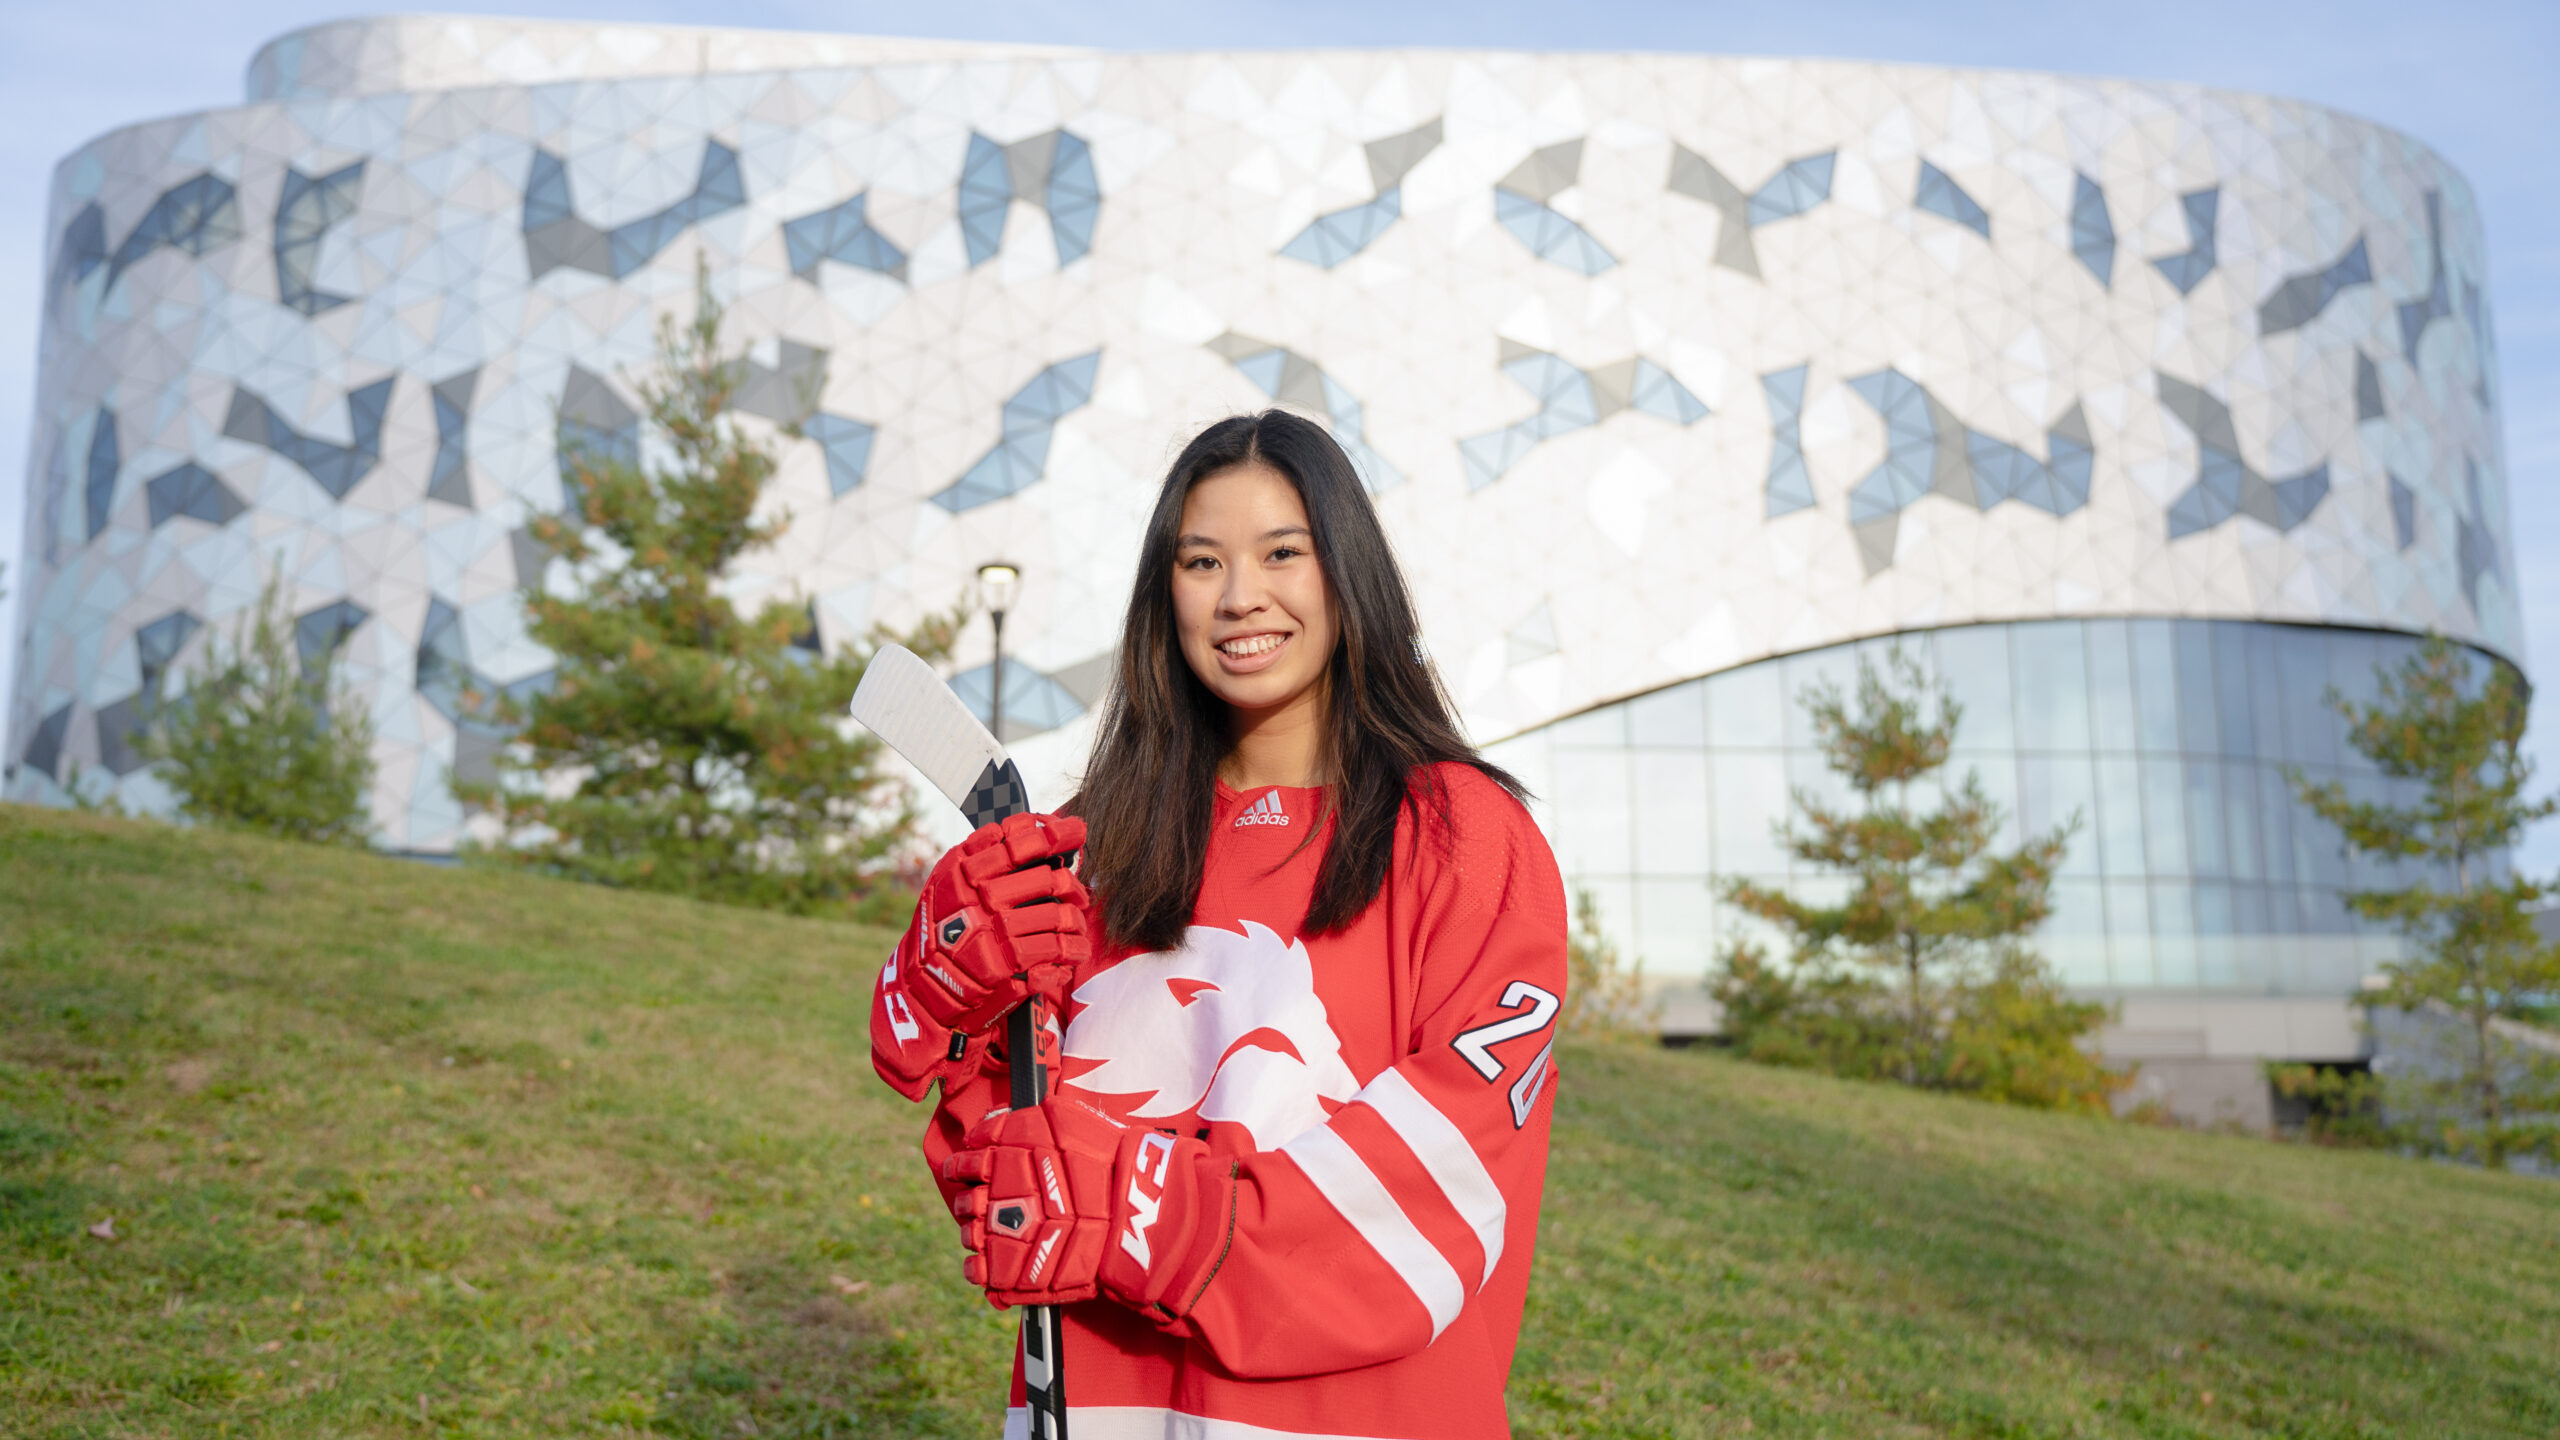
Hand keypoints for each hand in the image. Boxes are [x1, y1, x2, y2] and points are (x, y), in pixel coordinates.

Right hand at [909, 813, 1090, 1035]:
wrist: (921, 989)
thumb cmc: (941, 931)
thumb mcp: (946, 882)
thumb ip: (979, 853)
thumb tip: (1029, 826)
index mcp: (963, 874)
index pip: (1018, 844)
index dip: (1053, 833)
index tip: (1075, 830)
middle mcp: (979, 901)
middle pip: (1048, 880)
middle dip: (1071, 886)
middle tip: (1076, 894)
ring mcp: (994, 935)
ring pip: (1059, 917)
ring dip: (1075, 921)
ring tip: (1075, 926)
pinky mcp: (1007, 969)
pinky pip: (1056, 952)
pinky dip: (1072, 950)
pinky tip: (1073, 950)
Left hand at [941, 1097, 1213, 1311]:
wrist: (1132, 1211)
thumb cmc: (1107, 1160)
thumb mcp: (1065, 1119)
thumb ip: (1021, 1121)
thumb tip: (990, 1124)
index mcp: (1002, 1156)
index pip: (965, 1160)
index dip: (966, 1165)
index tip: (974, 1168)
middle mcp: (995, 1192)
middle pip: (964, 1199)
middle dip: (971, 1199)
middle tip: (989, 1201)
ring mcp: (1000, 1233)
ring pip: (969, 1233)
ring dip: (976, 1231)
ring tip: (997, 1231)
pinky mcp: (1009, 1269)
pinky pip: (977, 1270)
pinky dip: (978, 1268)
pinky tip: (989, 1263)